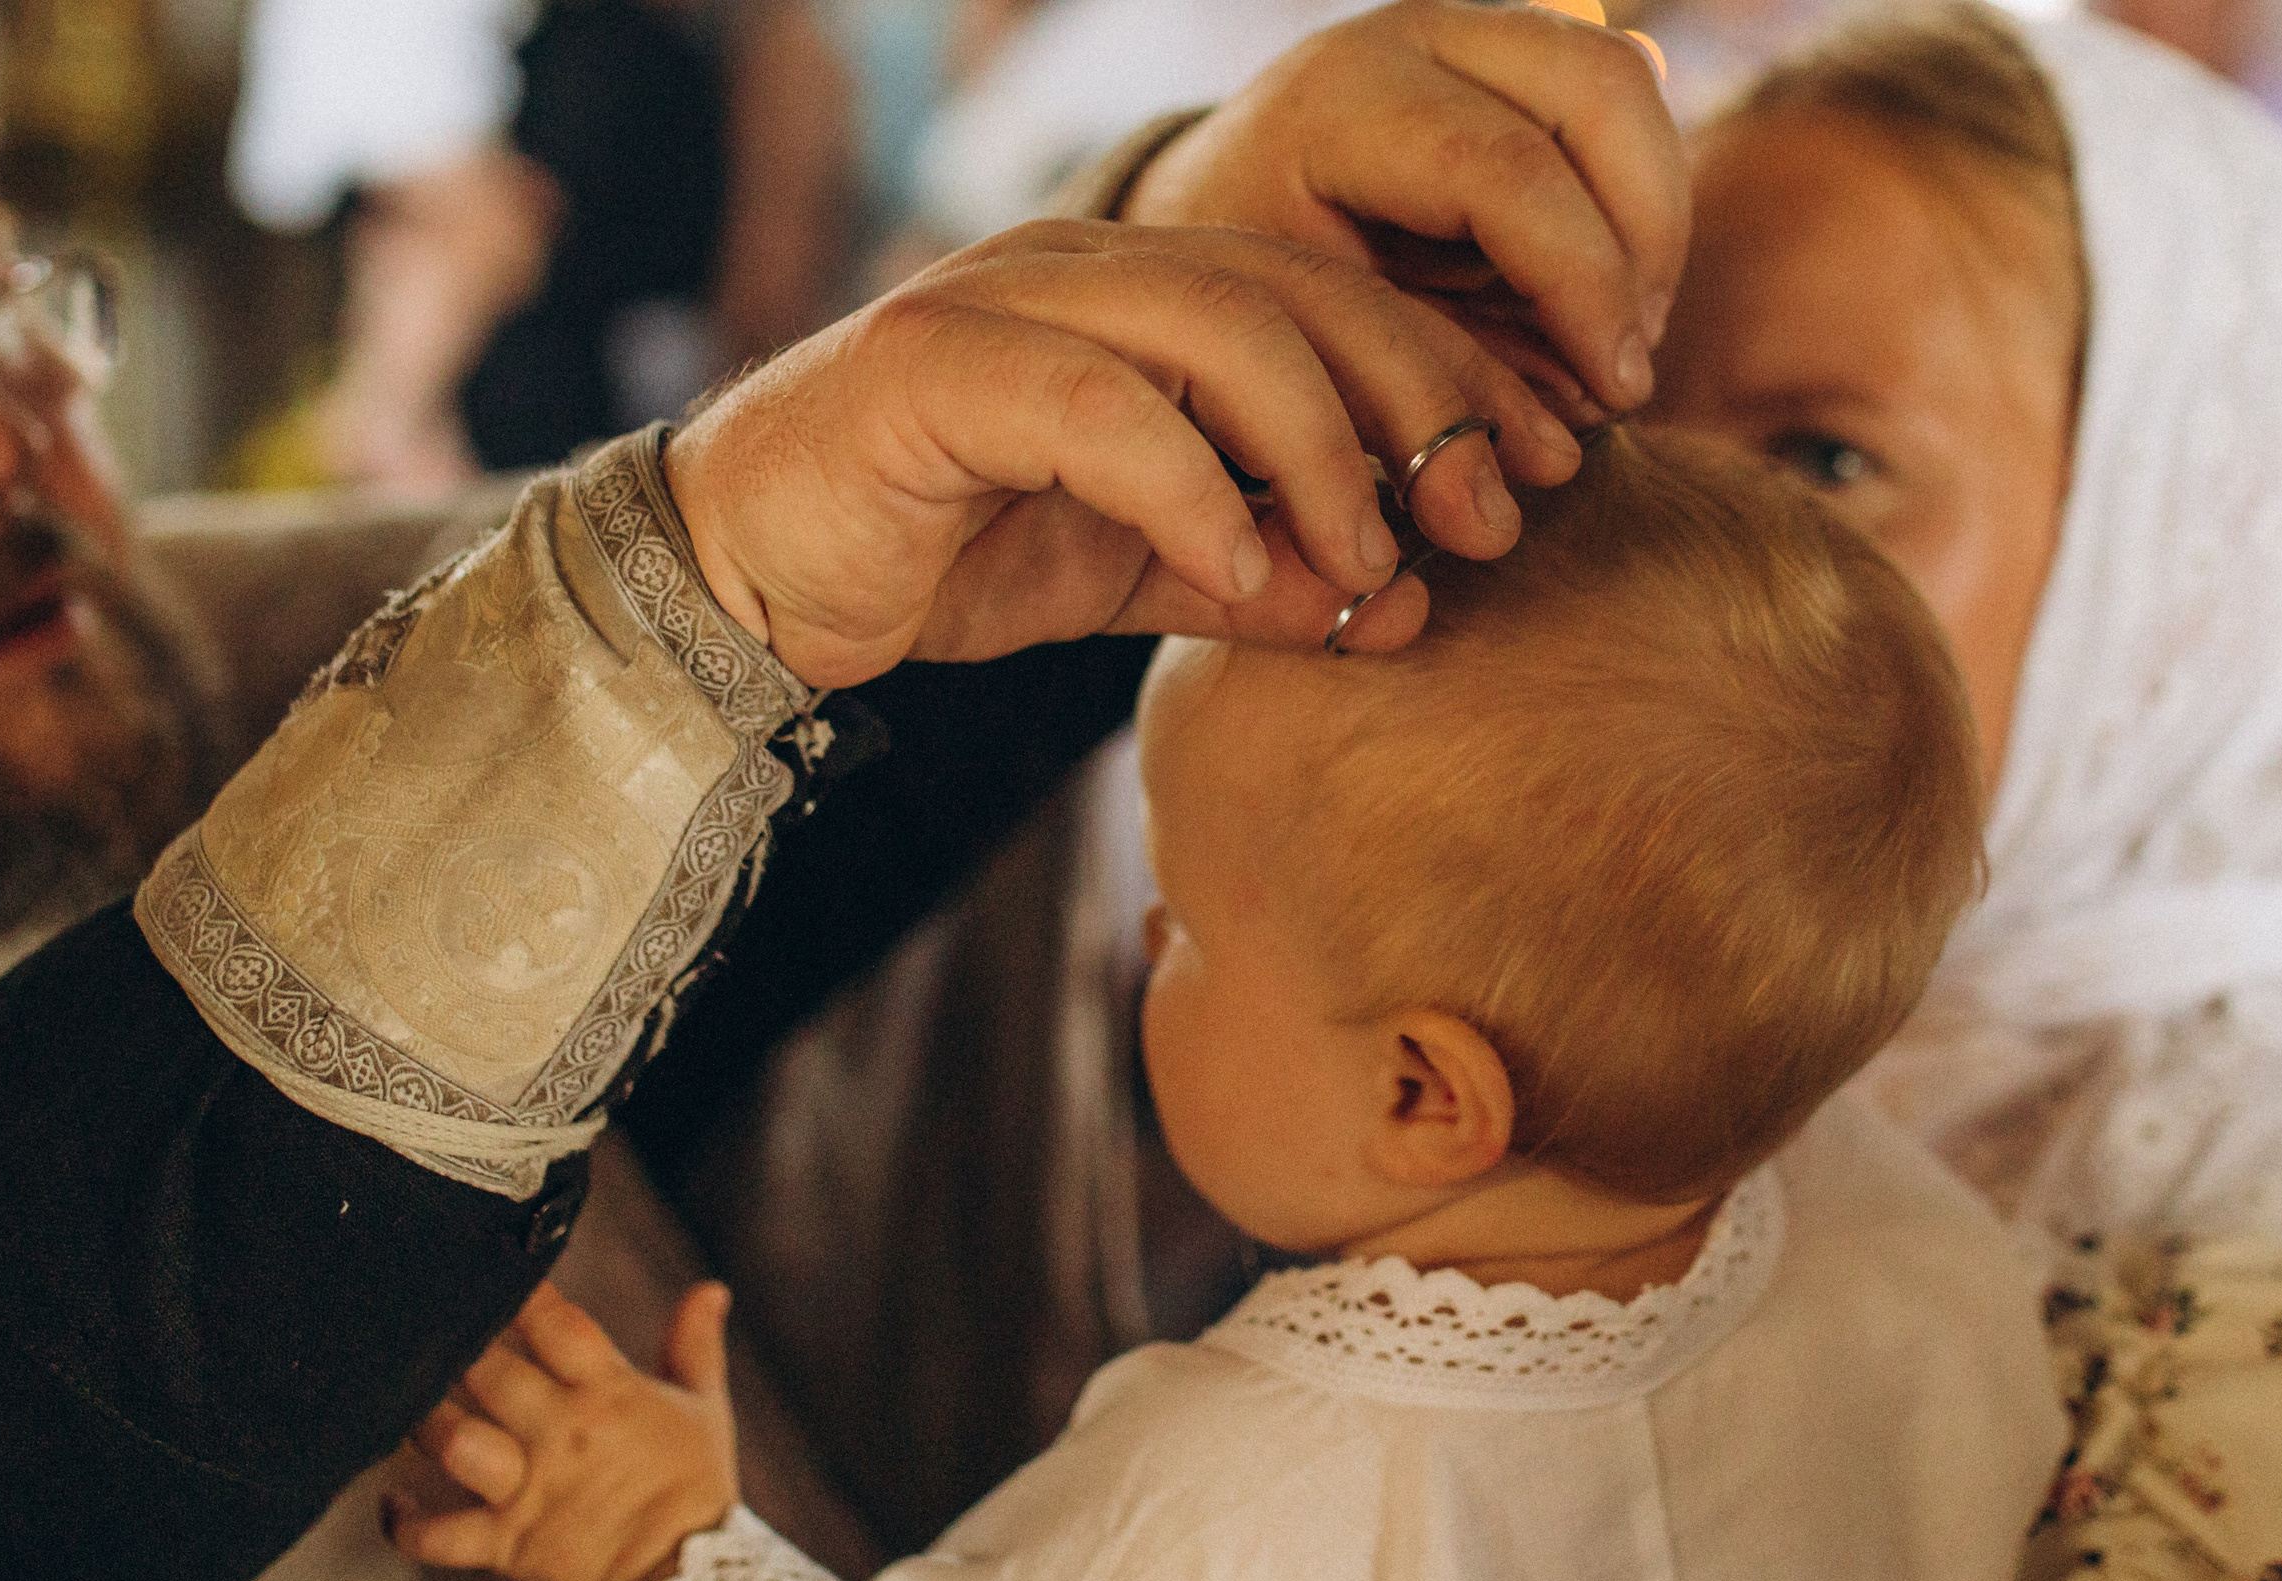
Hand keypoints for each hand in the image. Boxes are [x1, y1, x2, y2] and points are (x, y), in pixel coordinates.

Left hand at [387, 1282, 738, 1580]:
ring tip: (411, 1405)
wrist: (690, 1577)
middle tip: (435, 1334)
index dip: (522, 1296)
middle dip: (459, 1350)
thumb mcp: (704, 1406)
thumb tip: (710, 1288)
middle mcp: (561, 1434)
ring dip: (424, 1423)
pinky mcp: (507, 1545)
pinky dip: (404, 1525)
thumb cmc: (695, 1485)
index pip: (556, 1326)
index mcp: (608, 1392)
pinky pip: (437, 1536)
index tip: (495, 1272)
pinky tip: (391, 1503)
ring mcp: (529, 1490)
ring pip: (452, 1444)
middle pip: (488, 1374)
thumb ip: (695, 1343)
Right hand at [664, 219, 1529, 688]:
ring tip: (1364, 560)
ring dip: (1316, 448)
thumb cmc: (939, 556)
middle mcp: (1083, 268)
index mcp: (1141, 295)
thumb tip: (1399, 610)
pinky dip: (1184, 487)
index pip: (1334, 297)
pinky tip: (1233, 572)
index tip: (1533, 481)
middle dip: (1416, 404)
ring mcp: (1004, 304)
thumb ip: (1254, 576)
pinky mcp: (930, 367)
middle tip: (1481, 520)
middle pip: (1300, 290)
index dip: (1448, 380)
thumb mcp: (1129, 575)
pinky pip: (1094, 404)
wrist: (747, 579)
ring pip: (1214, 323)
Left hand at [1123, 0, 1686, 432]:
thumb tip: (1580, 415)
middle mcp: (1412, 38)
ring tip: (1621, 340)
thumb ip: (1436, 374)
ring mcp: (1468, 31)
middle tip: (1627, 362)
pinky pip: (1615, 109)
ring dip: (1652, 221)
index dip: (1583, 284)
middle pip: (1600, 90)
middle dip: (1643, 238)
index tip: (1619, 390)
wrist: (1207, 228)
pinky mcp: (1509, 56)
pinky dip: (1630, 207)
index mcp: (1342, 105)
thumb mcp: (1321, 349)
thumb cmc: (1252, 307)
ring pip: (1626, 85)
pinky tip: (1600, 302)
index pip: (1503, 170)